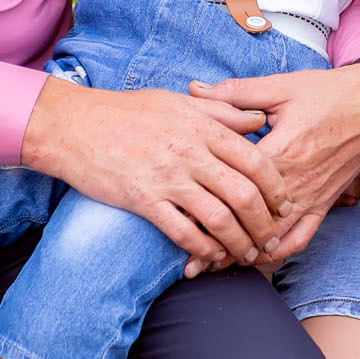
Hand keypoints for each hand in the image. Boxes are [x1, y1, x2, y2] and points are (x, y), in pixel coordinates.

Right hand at [20, 78, 284, 270]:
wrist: (74, 126)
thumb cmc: (127, 112)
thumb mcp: (178, 102)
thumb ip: (221, 111)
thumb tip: (258, 119)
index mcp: (203, 127)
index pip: (256, 160)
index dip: (277, 188)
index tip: (285, 205)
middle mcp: (190, 153)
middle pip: (244, 194)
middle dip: (265, 223)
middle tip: (272, 238)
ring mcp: (167, 178)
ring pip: (219, 218)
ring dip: (239, 242)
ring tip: (248, 254)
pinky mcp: (143, 200)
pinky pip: (183, 232)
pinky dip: (203, 248)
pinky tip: (211, 256)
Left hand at [188, 61, 359, 271]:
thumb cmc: (326, 91)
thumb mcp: (280, 86)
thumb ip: (234, 93)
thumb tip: (192, 90)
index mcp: (282, 149)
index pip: (236, 184)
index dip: (208, 202)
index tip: (180, 216)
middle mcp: (297, 180)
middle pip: (251, 219)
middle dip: (219, 240)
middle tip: (190, 259)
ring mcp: (313, 195)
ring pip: (274, 236)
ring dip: (245, 253)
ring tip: (215, 265)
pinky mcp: (325, 202)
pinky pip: (302, 237)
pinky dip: (280, 252)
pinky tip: (257, 258)